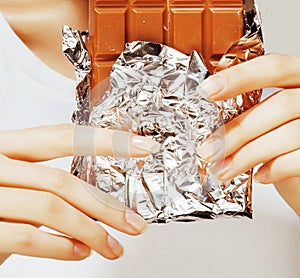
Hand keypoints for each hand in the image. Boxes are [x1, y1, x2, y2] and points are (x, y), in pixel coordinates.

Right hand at [0, 124, 158, 262]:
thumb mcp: (11, 180)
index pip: (63, 135)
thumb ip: (42, 182)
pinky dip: (61, 248)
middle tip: (134, 222)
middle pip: (62, 180)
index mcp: (5, 146)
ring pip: (51, 207)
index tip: (141, 147)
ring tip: (111, 245)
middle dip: (105, 205)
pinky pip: (27, 237)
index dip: (107, 140)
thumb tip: (92, 199)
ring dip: (90, 231)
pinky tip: (79, 252)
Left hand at [198, 54, 299, 215]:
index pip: (274, 66)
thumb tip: (211, 126)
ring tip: (223, 170)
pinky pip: (299, 159)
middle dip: (238, 130)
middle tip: (208, 149)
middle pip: (280, 104)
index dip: (240, 77)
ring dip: (246, 155)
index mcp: (298, 80)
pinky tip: (259, 175)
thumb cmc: (285, 141)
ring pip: (287, 134)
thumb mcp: (268, 119)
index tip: (207, 90)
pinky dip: (274, 169)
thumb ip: (250, 111)